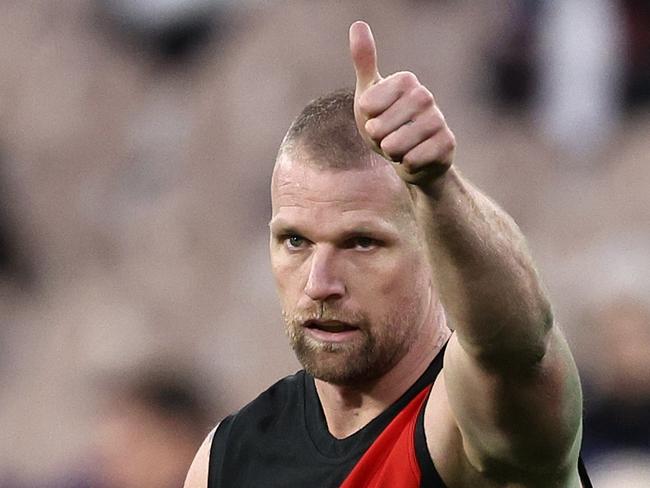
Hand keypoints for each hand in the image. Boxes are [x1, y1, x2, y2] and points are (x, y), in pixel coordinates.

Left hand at [349, 21, 455, 185]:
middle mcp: (426, 97)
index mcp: (407, 82)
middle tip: (383, 137)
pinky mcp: (447, 144)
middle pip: (382, 125)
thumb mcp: (369, 95)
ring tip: (396, 148)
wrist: (409, 159)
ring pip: (398, 144)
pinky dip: (406, 163)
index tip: (374, 117)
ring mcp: (439, 120)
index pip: (370, 103)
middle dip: (376, 137)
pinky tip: (411, 159)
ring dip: (390, 151)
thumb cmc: (387, 124)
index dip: (366, 117)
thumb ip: (364, 62)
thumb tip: (358, 24)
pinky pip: (414, 158)